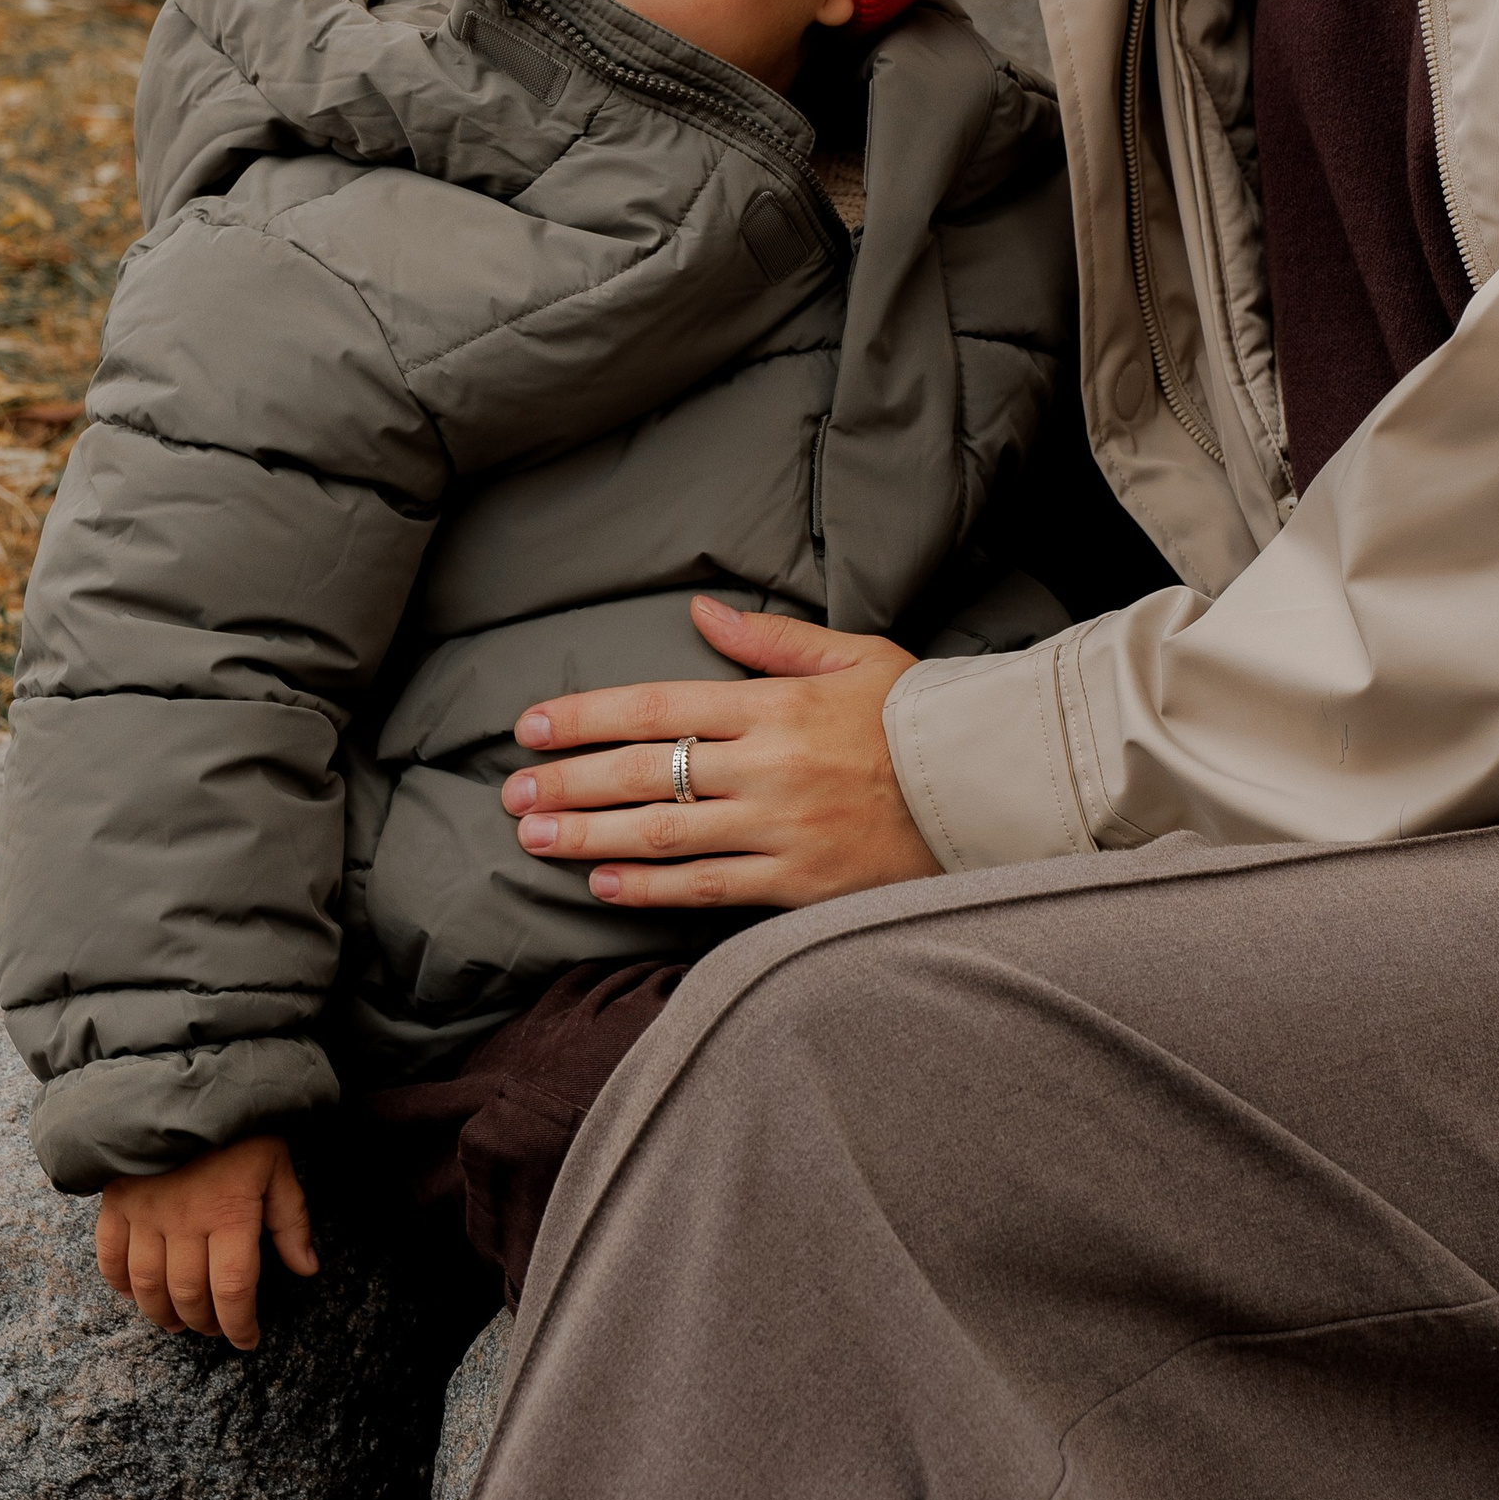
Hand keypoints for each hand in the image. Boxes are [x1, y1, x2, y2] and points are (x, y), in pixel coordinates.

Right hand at [95, 1132, 316, 1349]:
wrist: (187, 1077)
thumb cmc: (242, 1122)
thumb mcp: (278, 1163)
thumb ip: (290, 1220)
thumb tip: (307, 1269)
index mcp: (230, 1213)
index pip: (232, 1290)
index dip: (240, 1324)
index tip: (248, 1339)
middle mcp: (184, 1221)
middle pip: (189, 1295)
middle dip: (205, 1323)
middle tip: (215, 1329)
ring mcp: (145, 1213)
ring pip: (147, 1286)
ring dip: (162, 1313)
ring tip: (178, 1321)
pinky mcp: (117, 1202)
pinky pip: (110, 1257)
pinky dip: (119, 1284)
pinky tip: (134, 1292)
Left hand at [502, 593, 939, 911]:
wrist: (987, 788)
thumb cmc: (916, 715)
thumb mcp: (852, 655)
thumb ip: (769, 640)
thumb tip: (699, 610)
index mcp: (776, 704)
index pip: (658, 705)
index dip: (587, 716)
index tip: (532, 725)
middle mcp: (769, 766)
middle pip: (646, 772)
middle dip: (569, 781)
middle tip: (511, 792)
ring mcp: (782, 829)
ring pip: (663, 835)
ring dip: (588, 835)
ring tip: (533, 837)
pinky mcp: (799, 884)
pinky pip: (707, 889)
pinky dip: (648, 887)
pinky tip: (601, 882)